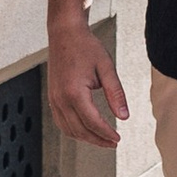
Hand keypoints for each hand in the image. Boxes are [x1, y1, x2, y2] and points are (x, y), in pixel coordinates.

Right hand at [47, 14, 128, 149]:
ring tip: (102, 139)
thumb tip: (124, 117)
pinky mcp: (52, 97)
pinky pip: (61, 122)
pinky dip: (73, 130)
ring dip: (85, 138)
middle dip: (98, 140)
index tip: (118, 139)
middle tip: (113, 143)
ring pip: (68, 129)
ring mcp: (54, 99)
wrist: (65, 33)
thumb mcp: (106, 68)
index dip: (107, 134)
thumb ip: (116, 94)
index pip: (92, 122)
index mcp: (75, 92)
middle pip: (80, 130)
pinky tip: (85, 129)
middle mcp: (61, 99)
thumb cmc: (86, 47)